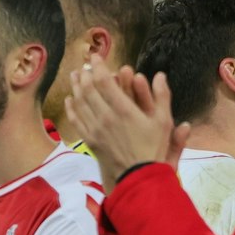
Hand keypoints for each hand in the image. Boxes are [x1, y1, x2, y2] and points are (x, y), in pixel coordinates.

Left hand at [65, 58, 189, 191]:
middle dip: (84, 74)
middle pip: (87, 89)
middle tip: (83, 65)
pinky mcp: (89, 140)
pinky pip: (76, 120)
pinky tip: (70, 100)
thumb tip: (159, 75)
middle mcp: (104, 117)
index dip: (97, 66)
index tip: (95, 56)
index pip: (103, 81)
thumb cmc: (153, 149)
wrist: (137, 177)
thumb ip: (161, 96)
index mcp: (122, 109)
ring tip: (74, 76)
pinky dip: (72, 107)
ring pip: (79, 103)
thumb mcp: (163, 122)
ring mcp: (94, 129)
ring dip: (75, 87)